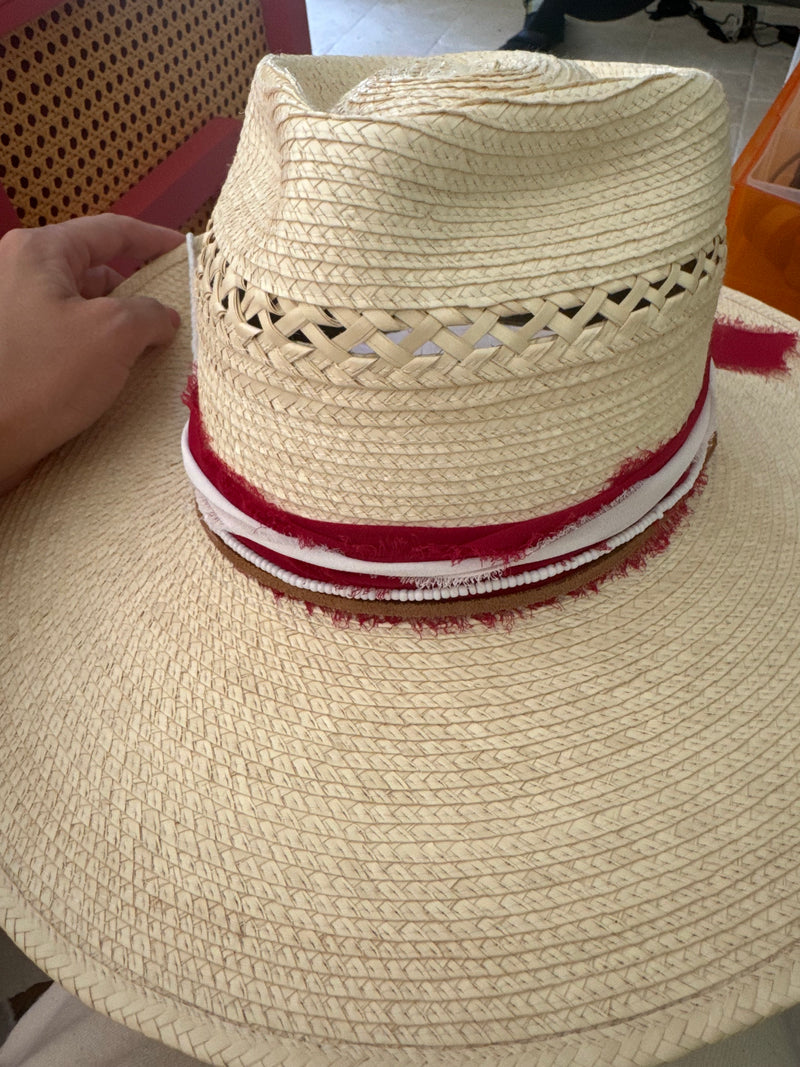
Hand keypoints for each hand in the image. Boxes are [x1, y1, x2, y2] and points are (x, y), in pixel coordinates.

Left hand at [0, 214, 183, 493]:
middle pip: (95, 272)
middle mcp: (20, 274)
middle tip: (170, 319)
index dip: (153, 239)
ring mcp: (14, 313)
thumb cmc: (40, 377)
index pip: (109, 232)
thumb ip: (150, 313)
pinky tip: (115, 375)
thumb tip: (164, 317)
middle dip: (136, 294)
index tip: (183, 250)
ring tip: (146, 355)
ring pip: (82, 308)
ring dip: (116, 328)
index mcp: (39, 253)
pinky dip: (95, 351)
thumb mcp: (113, 334)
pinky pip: (67, 338)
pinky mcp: (14, 350)